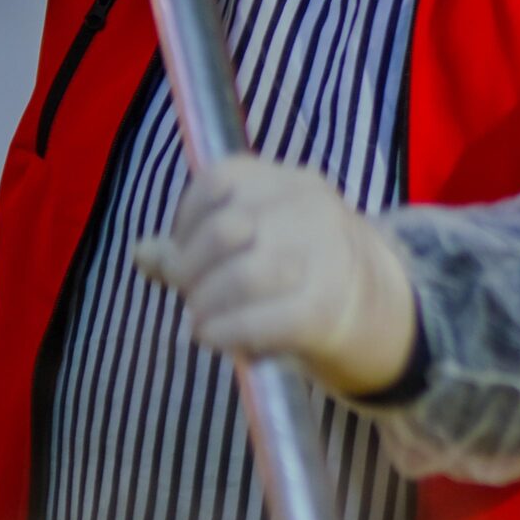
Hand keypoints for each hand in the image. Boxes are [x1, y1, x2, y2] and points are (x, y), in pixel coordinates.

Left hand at [134, 156, 419, 395]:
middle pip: (229, 229)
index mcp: (290, 182)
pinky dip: (228, 332)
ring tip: (200, 322)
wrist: (377, 306)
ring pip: (247, 275)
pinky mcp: (329, 308)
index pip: (221, 180)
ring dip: (207, 304)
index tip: (184, 253)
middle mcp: (312, 208)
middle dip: (192, 268)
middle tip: (189, 294)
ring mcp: (327, 257)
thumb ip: (198, 245)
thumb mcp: (257, 240)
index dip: (187, 219)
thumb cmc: (299, 268)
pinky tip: (215, 339)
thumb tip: (142, 253)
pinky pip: (267, 320)